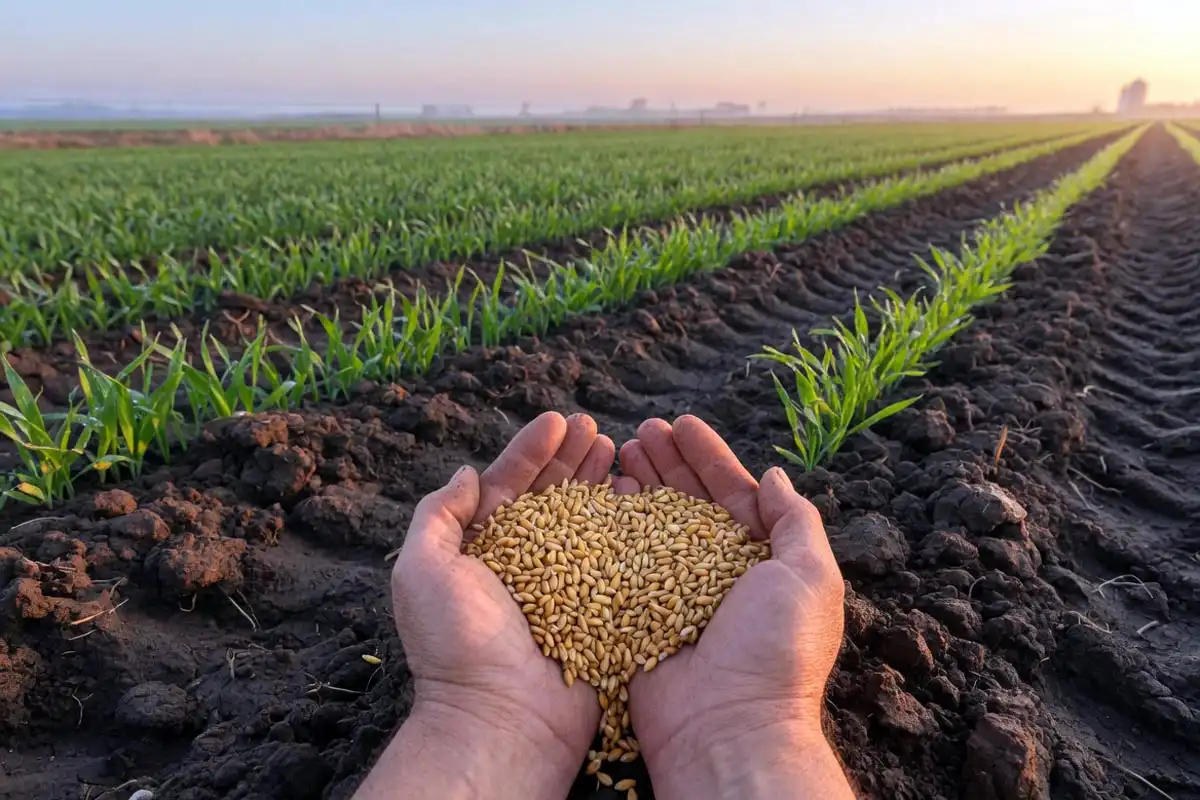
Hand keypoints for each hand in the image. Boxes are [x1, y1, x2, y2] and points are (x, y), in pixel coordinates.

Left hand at [357, 412, 614, 799]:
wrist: (501, 719)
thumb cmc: (455, 645)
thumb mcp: (422, 570)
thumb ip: (438, 515)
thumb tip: (466, 473)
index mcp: (481, 551)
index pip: (509, 486)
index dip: (532, 450)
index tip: (557, 419)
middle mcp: (522, 564)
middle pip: (552, 497)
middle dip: (572, 459)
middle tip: (596, 427)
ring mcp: (563, 587)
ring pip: (586, 521)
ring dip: (601, 483)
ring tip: (619, 450)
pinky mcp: (596, 610)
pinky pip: (614, 560)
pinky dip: (627, 526)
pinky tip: (639, 498)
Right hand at [616, 416, 852, 798]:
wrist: (727, 727)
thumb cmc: (776, 651)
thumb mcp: (810, 576)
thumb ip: (795, 521)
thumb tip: (772, 475)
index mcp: (761, 561)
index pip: (733, 494)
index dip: (708, 457)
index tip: (682, 423)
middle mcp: (717, 572)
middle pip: (688, 502)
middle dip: (666, 463)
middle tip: (641, 430)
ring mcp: (675, 591)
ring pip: (652, 525)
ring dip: (638, 485)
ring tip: (618, 450)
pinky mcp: (639, 612)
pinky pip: (623, 560)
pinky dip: (613, 525)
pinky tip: (601, 494)